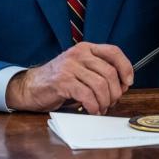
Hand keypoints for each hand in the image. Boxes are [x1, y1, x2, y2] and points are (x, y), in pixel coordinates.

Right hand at [6, 43, 133, 114]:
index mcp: (86, 48)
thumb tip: (122, 85)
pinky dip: (94, 106)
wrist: (30, 87)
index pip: (114, 51)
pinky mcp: (62, 82)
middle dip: (115, 91)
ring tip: (101, 108)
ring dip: (105, 101)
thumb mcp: (81, 69)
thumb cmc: (59, 80)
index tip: (128, 82)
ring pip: (100, 85)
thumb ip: (99, 72)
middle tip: (112, 102)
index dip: (126, 67)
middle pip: (110, 72)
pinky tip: (92, 110)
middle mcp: (79, 54)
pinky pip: (87, 95)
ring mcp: (70, 67)